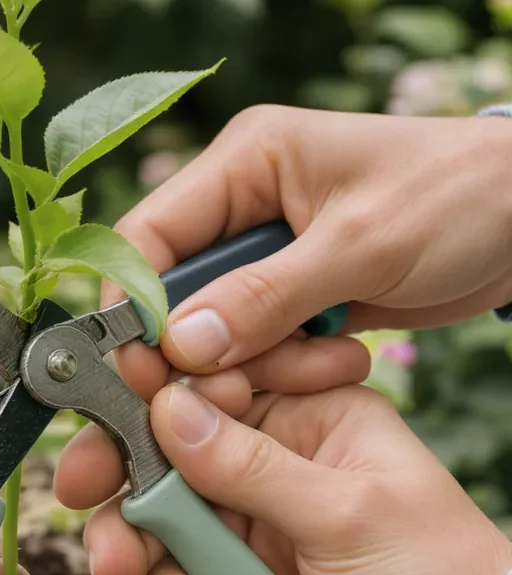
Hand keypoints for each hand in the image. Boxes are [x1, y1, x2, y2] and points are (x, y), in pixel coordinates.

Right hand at [56, 379, 511, 574]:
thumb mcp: (346, 510)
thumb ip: (246, 463)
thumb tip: (164, 407)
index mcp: (297, 426)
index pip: (199, 397)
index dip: (138, 417)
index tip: (96, 445)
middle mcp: (262, 482)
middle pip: (157, 484)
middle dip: (132, 528)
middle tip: (117, 561)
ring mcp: (250, 551)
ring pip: (162, 563)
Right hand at [106, 106, 511, 385]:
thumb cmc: (458, 198)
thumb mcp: (360, 245)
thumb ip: (264, 296)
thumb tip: (178, 345)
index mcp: (244, 163)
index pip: (150, 234)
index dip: (136, 302)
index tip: (143, 367)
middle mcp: (242, 205)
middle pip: (176, 289)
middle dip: (200, 345)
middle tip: (224, 391)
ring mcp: (267, 252)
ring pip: (216, 326)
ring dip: (257, 361)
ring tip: (325, 360)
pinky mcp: (292, 291)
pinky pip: (258, 342)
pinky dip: (287, 364)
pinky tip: (342, 356)